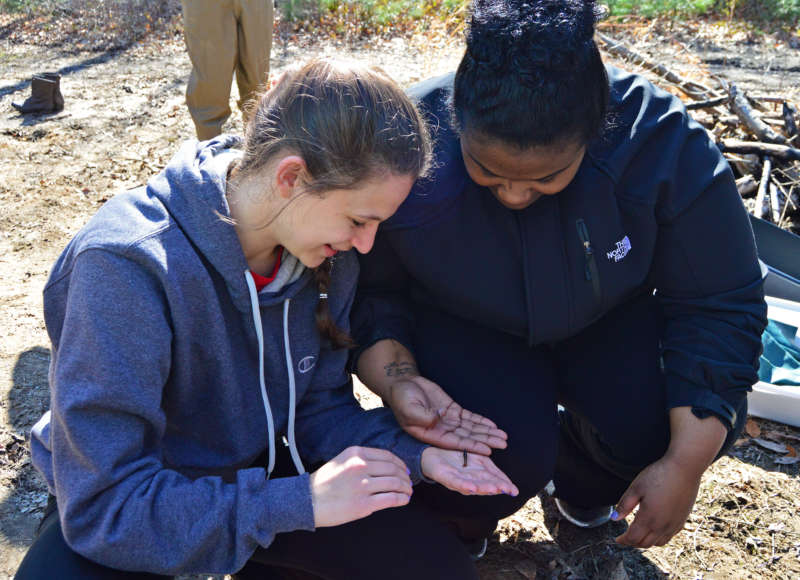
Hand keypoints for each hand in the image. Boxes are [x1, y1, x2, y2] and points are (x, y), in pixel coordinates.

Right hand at [309, 446, 411, 527]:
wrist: (307, 501)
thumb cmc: (323, 482)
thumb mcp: (341, 461)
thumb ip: (361, 460)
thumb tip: (386, 466)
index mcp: (356, 453)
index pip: (387, 456)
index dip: (400, 463)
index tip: (405, 470)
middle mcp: (361, 466)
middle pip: (393, 469)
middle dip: (405, 476)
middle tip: (409, 483)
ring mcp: (363, 485)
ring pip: (395, 483)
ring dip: (406, 488)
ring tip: (408, 492)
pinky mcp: (364, 504)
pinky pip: (391, 499)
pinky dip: (402, 499)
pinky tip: (404, 500)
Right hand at [386, 376, 507, 455]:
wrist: (403, 384)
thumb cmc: (402, 397)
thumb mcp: (408, 407)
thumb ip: (421, 415)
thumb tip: (436, 419)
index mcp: (430, 435)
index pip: (455, 443)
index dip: (472, 446)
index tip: (488, 450)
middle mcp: (441, 431)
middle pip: (468, 437)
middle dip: (486, 440)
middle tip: (503, 444)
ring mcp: (448, 421)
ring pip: (471, 429)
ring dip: (487, 432)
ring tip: (503, 437)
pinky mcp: (452, 411)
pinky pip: (469, 417)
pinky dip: (481, 421)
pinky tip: (493, 425)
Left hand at [421, 447, 518, 495]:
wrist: (432, 450)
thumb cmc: (456, 456)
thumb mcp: (478, 459)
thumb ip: (492, 467)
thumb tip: (508, 473)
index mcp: (477, 474)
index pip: (493, 480)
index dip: (504, 485)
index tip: (514, 490)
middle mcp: (468, 480)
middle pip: (484, 485)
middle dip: (495, 488)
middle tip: (507, 490)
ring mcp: (456, 479)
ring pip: (471, 485)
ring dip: (482, 488)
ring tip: (493, 489)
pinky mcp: (443, 476)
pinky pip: (454, 481)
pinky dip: (463, 485)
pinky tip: (471, 486)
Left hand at [613, 455, 702, 547]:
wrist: (685, 469)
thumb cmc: (658, 475)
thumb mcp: (636, 487)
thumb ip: (625, 505)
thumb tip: (614, 519)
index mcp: (649, 518)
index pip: (633, 538)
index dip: (623, 540)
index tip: (616, 539)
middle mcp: (662, 526)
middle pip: (645, 543)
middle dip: (632, 543)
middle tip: (625, 538)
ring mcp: (674, 524)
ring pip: (657, 543)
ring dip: (646, 542)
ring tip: (638, 535)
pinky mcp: (682, 520)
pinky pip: (669, 537)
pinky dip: (658, 539)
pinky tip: (654, 531)